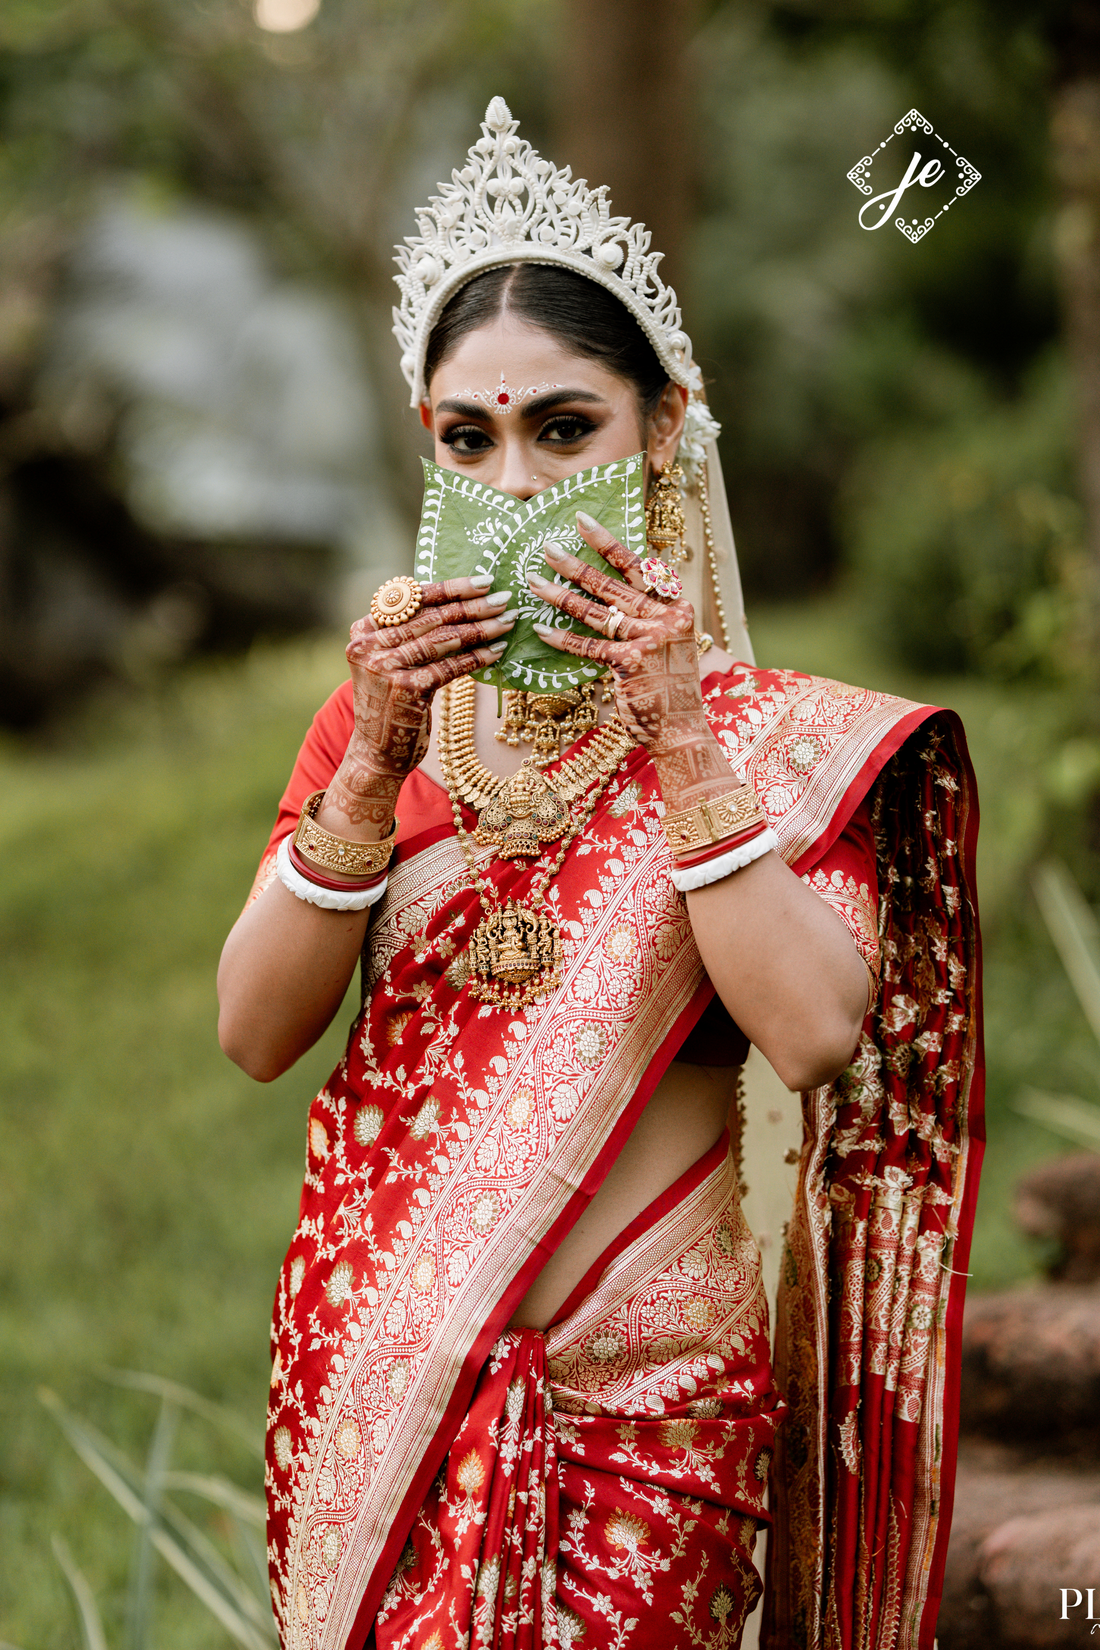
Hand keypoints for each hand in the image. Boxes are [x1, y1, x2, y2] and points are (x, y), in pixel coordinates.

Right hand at [324, 577, 513, 835]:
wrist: (375, 754)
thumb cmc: (391, 704)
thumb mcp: (390, 662)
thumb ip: (409, 635)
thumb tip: (461, 603)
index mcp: (363, 630)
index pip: (412, 599)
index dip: (450, 588)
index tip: (481, 581)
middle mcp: (369, 645)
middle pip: (430, 617)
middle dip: (471, 606)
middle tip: (503, 598)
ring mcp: (384, 667)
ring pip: (442, 640)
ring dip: (480, 629)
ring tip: (507, 621)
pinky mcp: (405, 689)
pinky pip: (449, 667)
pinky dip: (476, 658)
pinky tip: (498, 652)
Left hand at [527, 514, 732, 813]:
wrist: (683, 729)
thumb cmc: (670, 688)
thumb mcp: (669, 644)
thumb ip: (646, 618)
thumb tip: (608, 594)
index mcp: (676, 607)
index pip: (638, 567)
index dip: (608, 544)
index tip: (583, 522)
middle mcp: (666, 618)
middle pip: (613, 583)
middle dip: (575, 564)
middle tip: (546, 547)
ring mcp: (649, 640)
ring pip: (596, 611)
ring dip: (560, 596)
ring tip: (533, 582)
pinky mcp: (630, 664)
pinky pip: (589, 646)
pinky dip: (563, 639)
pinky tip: (541, 630)